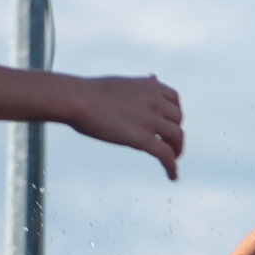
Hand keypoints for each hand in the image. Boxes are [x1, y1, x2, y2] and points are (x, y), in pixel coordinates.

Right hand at [63, 74, 184, 178]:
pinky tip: (172, 176)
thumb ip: (141, 85)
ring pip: (177, 137)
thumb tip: (153, 79)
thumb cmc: (91, 92)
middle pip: (177, 119)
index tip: (170, 122)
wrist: (77, 99)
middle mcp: (155, 101)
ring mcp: (151, 120)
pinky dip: (172, 167)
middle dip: (175, 132)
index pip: (174, 100)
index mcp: (149, 86)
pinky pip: (166, 155)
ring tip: (172, 160)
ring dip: (177, 150)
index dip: (174, 113)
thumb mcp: (123, 82)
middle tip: (168, 143)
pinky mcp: (143, 139)